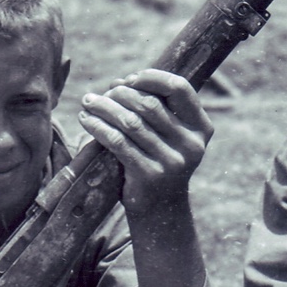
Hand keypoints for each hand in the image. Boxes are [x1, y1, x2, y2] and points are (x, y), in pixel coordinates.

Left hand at [77, 69, 212, 219]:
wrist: (161, 209)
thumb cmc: (159, 161)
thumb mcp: (168, 135)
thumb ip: (154, 108)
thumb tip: (120, 82)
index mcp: (201, 128)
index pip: (180, 88)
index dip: (152, 77)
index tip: (129, 79)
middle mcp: (191, 145)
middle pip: (149, 105)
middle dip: (120, 94)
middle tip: (100, 95)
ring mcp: (172, 162)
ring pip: (130, 122)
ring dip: (104, 107)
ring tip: (88, 102)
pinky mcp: (150, 175)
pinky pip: (118, 142)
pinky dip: (98, 127)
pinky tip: (86, 120)